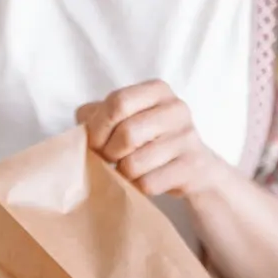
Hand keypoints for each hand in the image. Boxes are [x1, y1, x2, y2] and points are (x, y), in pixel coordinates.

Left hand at [76, 80, 223, 200]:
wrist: (196, 169)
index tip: (95, 143)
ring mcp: (187, 138)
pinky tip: (146, 180)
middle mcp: (176, 109)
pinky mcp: (191, 167)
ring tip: (130, 170)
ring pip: (134, 164)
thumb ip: (99, 114)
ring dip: (124, 173)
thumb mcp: (128, 119)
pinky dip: (139, 187)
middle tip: (111, 160)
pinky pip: (148, 184)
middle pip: (126, 134)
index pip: (117, 103)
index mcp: (157, 90)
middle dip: (109, 153)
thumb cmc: (152, 141)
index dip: (98, 128)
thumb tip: (82, 122)